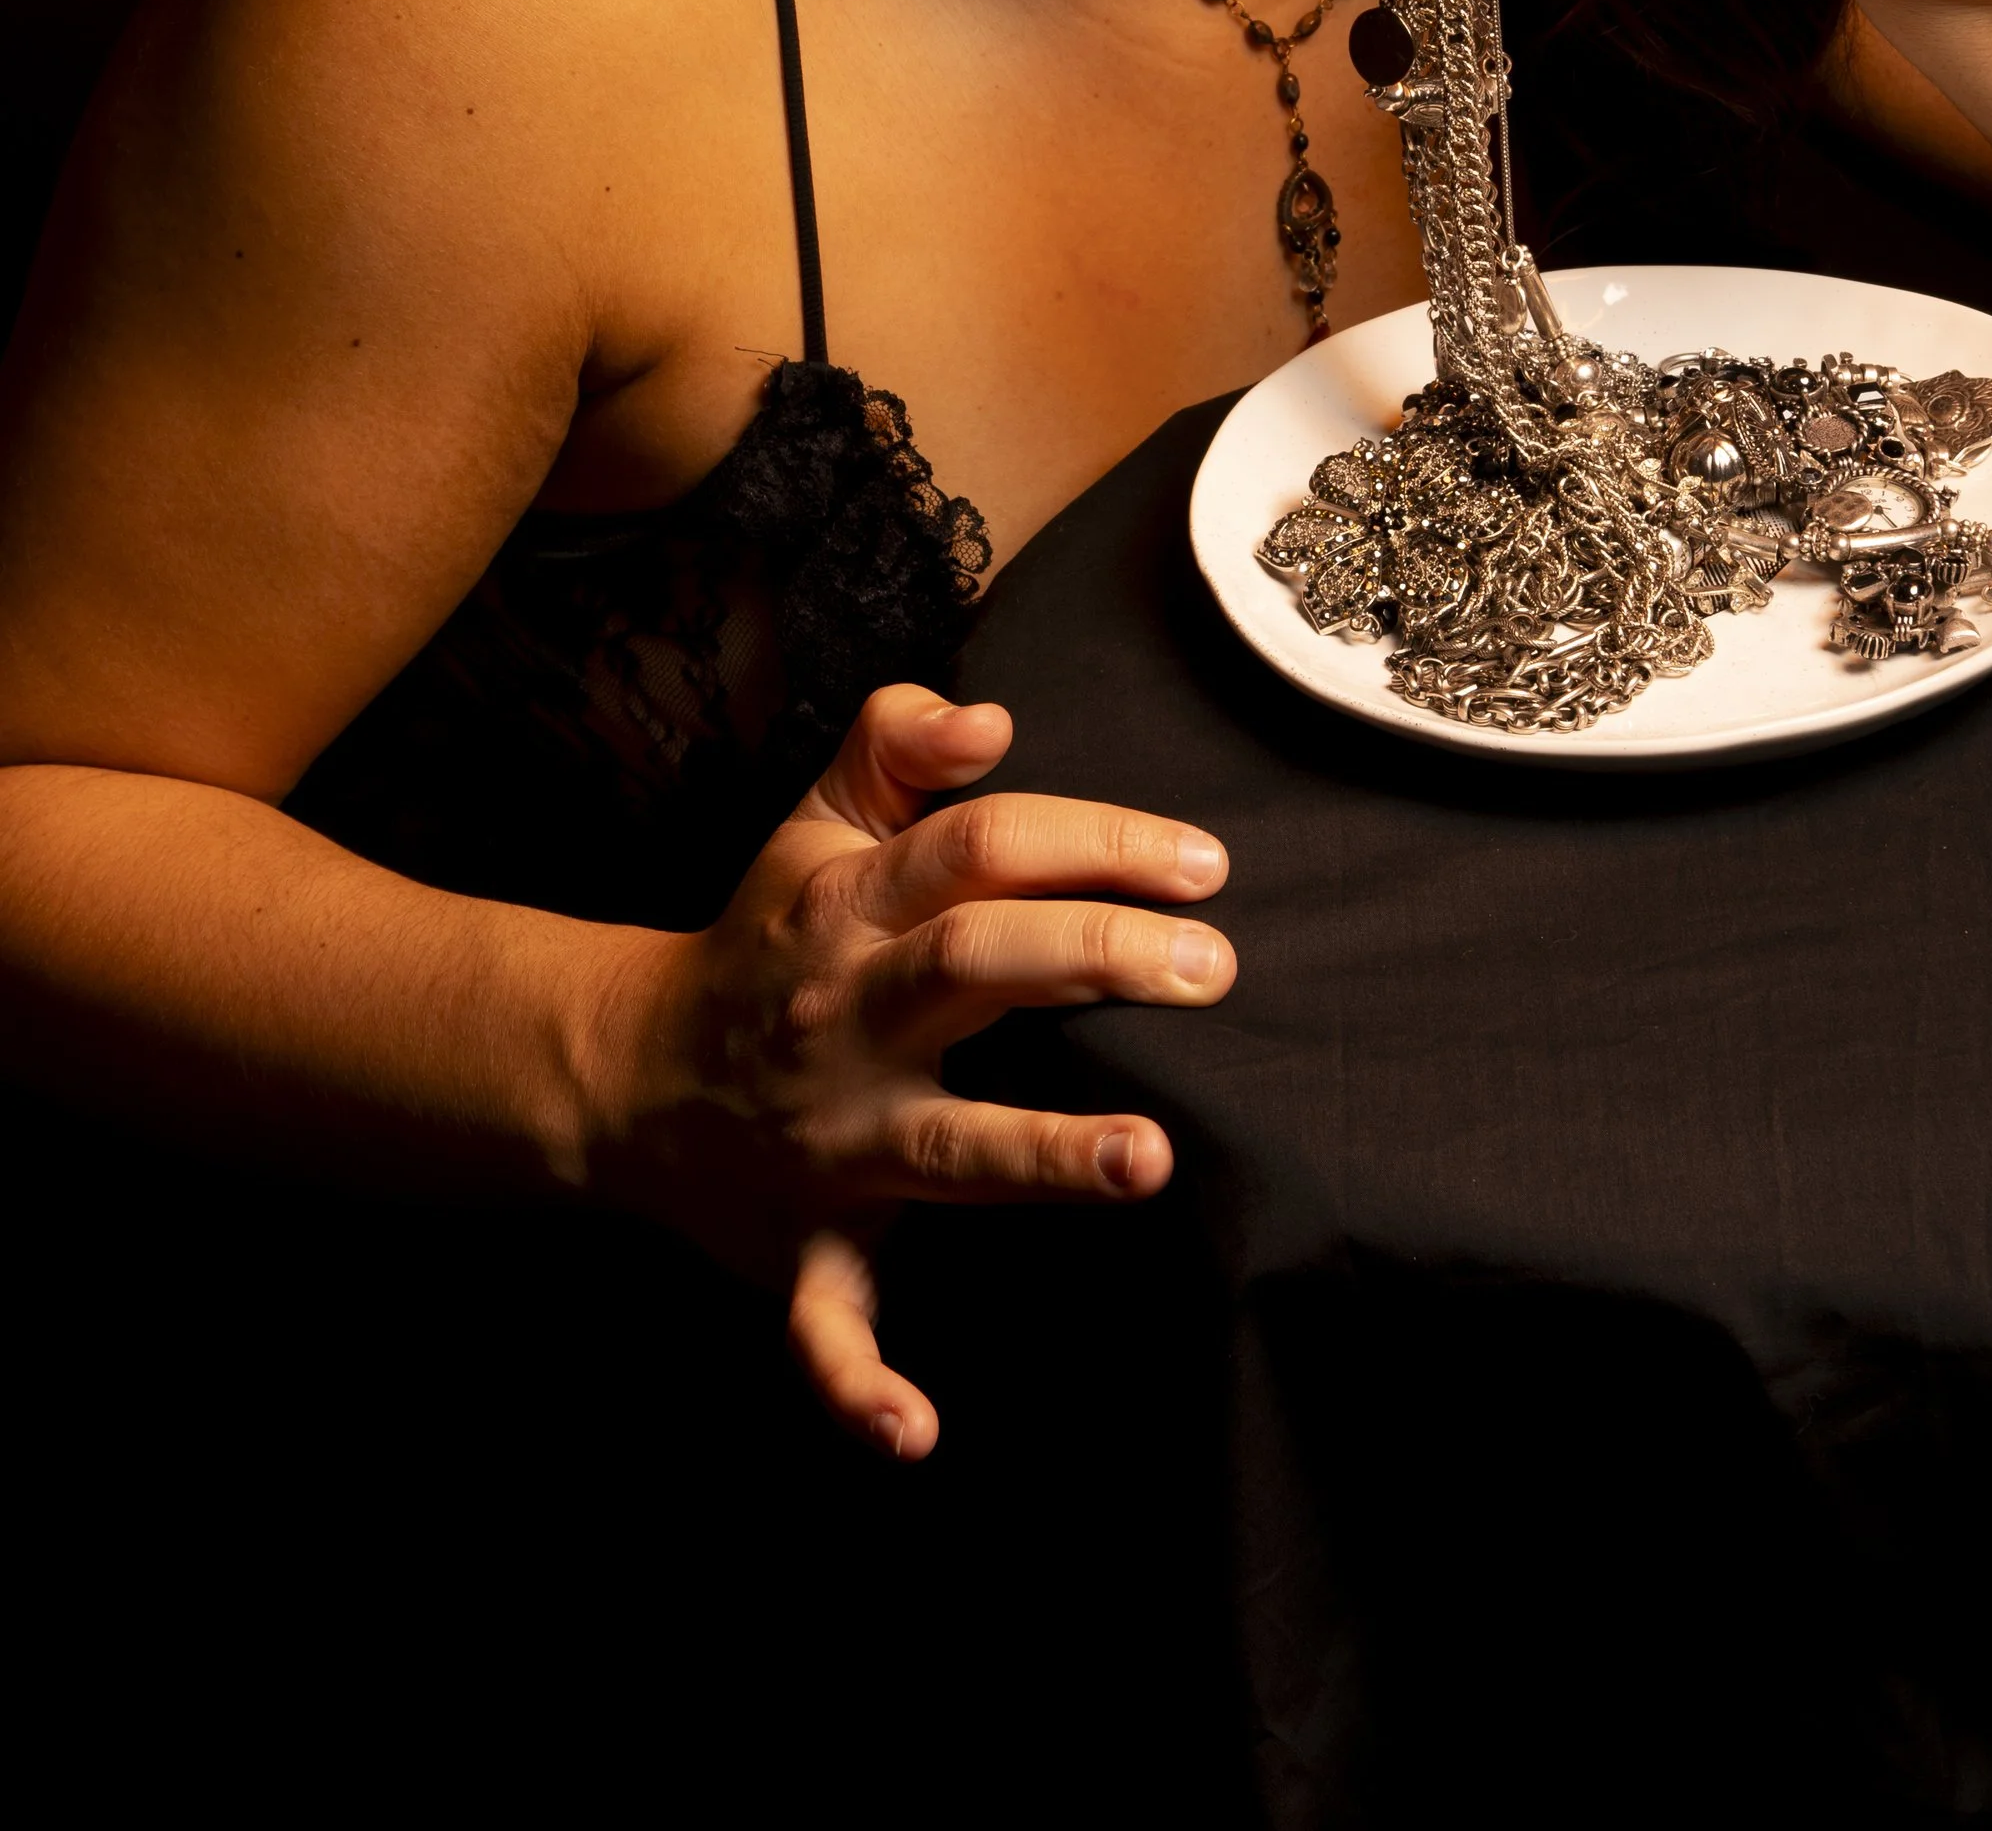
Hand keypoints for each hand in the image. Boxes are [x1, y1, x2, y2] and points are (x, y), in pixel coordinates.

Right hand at [595, 682, 1233, 1459]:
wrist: (619, 1075)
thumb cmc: (762, 939)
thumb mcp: (813, 824)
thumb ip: (898, 746)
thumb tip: (993, 714)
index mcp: (852, 910)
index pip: (983, 849)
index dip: (1096, 841)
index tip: (1205, 866)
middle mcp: (846, 1019)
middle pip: (978, 964)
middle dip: (1098, 958)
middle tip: (1215, 971)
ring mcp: (827, 1143)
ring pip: (942, 1147)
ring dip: (1041, 1156)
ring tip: (1149, 1159)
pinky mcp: (801, 1252)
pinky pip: (824, 1330)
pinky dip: (860, 1387)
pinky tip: (916, 1434)